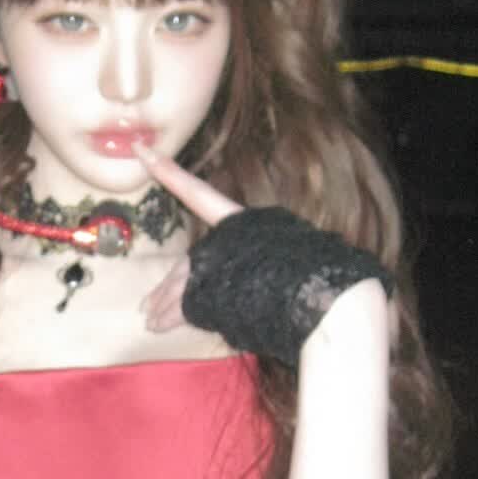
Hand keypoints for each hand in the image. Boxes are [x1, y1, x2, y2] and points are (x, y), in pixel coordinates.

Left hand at [134, 142, 393, 358]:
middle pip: (189, 261)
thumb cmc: (327, 282)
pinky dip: (170, 315)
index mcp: (249, 222)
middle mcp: (231, 239)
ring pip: (183, 284)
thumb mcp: (294, 260)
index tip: (144, 154)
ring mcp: (223, 264)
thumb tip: (260, 278)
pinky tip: (157, 325)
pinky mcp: (217, 291)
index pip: (203, 195)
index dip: (171, 173)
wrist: (334, 305)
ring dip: (165, 305)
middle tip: (149, 307)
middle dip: (169, 287)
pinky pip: (185, 305)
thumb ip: (267, 262)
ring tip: (152, 321)